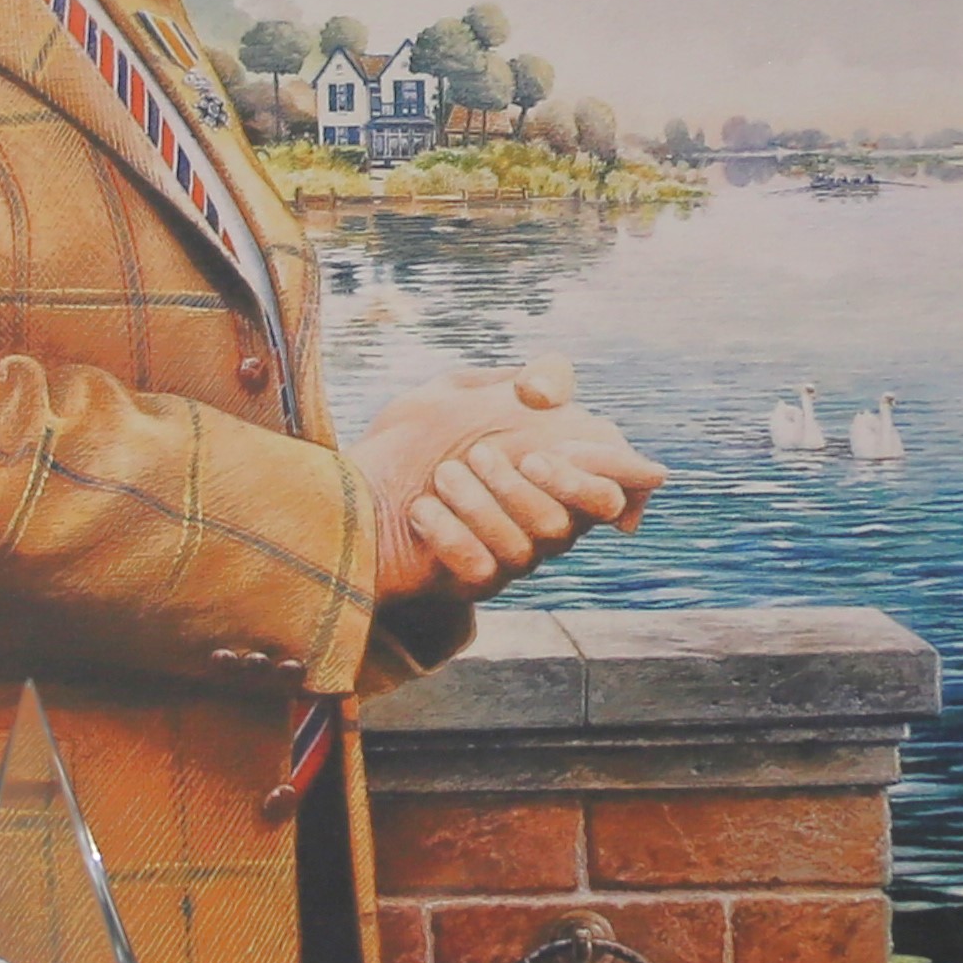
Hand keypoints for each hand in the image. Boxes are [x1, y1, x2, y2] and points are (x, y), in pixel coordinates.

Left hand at [351, 357, 668, 600]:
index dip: (610, 467)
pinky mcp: (475, 584)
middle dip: (531, 482)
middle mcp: (545, 518)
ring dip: (481, 502)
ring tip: (439, 476)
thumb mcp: (461, 391)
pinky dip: (449, 534)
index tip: (558, 444)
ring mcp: (513, 555)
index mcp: (554, 471)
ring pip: (533, 541)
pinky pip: (484, 568)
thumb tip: (551, 394)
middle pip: (579, 514)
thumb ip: (505, 379)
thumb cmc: (408, 442)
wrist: (343, 493)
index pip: (619, 481)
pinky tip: (420, 510)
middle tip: (479, 454)